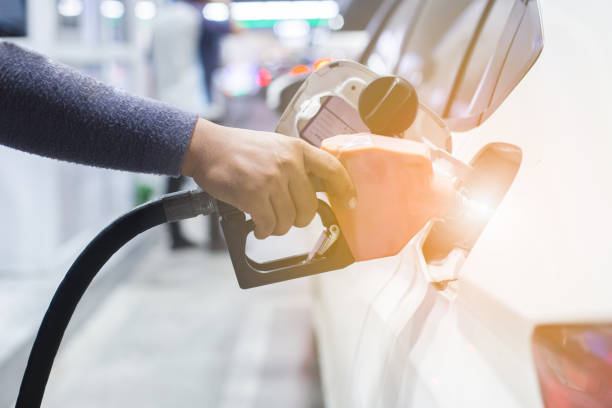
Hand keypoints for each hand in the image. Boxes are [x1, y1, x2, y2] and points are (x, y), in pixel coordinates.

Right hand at [181, 119, 355, 238]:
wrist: (207, 147)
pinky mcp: (254, 194)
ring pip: (288, 220)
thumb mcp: (276, 146)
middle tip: (286, 218)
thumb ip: (296, 164)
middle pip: (309, 207)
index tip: (351, 203)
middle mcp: (288, 163)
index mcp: (297, 149)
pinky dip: (263, 230)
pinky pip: (268, 225)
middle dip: (299, 220)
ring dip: (277, 226)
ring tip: (265, 219)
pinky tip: (257, 225)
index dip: (346, 189)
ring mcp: (271, 179)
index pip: (333, 169)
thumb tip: (316, 189)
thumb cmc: (240, 149)